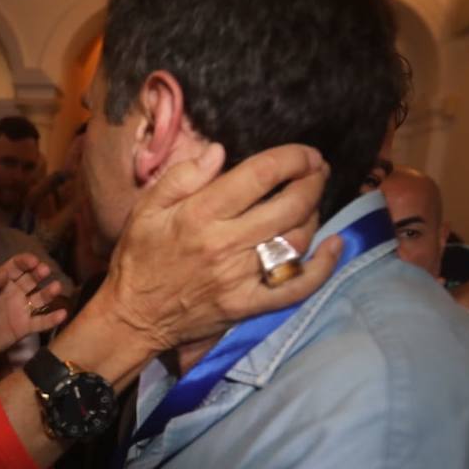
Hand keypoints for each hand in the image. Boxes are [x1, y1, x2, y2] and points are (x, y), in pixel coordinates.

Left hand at [0, 254, 67, 367]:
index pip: (16, 267)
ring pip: (39, 298)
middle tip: (44, 270)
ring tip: (56, 287)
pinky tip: (62, 314)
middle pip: (31, 279)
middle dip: (39, 273)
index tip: (32, 261)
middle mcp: (13, 293)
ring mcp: (19, 310)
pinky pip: (40, 322)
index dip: (25, 262)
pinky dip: (52, 319)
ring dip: (49, 292)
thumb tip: (4, 273)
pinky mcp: (23, 329)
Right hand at [96, 142, 340, 353]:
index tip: (305, 152)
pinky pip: (296, 288)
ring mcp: (241, 278)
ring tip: (311, 200)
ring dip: (314, 214)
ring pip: (297, 240)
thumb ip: (181, 177)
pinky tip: (334, 245)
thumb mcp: (145, 209)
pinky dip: (322, 267)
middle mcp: (226, 245)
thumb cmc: (139, 258)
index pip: (260, 175)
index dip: (292, 158)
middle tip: (317, 169)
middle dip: (313, 180)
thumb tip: (219, 151)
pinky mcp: (249, 305)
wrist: (134, 317)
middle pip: (289, 205)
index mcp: (200, 215)